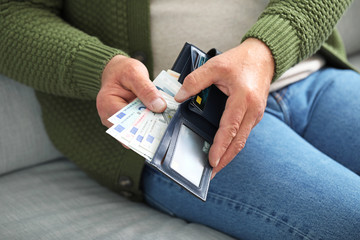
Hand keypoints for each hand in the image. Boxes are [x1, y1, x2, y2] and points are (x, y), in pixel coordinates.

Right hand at [96, 55, 166, 131]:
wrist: (117, 71)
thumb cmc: (122, 71)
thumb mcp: (135, 74)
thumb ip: (147, 90)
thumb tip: (160, 107)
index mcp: (106, 104)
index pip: (126, 121)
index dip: (144, 123)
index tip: (160, 123)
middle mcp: (108, 116)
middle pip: (130, 129)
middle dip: (148, 128)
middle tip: (165, 126)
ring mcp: (115, 121)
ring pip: (134, 130)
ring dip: (149, 127)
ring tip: (163, 123)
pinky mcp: (124, 122)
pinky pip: (137, 126)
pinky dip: (147, 123)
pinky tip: (158, 120)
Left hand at [174, 38, 273, 177]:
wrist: (264, 56)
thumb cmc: (242, 60)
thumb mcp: (216, 65)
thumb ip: (195, 80)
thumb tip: (179, 96)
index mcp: (243, 99)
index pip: (230, 128)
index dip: (220, 146)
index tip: (211, 162)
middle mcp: (253, 110)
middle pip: (238, 142)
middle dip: (224, 160)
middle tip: (211, 173)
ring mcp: (255, 114)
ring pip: (241, 140)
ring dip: (229, 154)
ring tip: (214, 166)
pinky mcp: (254, 115)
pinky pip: (243, 134)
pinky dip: (233, 144)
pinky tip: (223, 149)